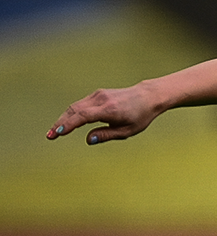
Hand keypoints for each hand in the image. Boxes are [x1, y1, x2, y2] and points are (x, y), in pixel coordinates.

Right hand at [47, 82, 165, 144]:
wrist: (147, 97)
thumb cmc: (139, 116)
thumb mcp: (127, 131)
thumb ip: (107, 135)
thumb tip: (88, 140)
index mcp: (110, 110)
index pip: (84, 116)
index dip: (69, 124)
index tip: (58, 133)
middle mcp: (101, 100)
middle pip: (74, 110)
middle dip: (60, 123)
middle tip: (50, 136)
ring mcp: (98, 95)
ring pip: (74, 107)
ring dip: (63, 119)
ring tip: (54, 133)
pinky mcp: (97, 94)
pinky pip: (80, 105)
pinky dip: (70, 114)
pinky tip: (65, 124)